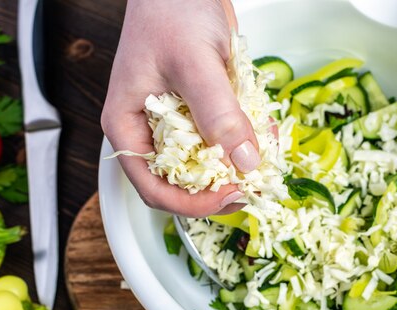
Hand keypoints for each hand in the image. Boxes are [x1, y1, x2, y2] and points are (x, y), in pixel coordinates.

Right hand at [101, 0, 256, 216]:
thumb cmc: (170, 12)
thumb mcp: (194, 64)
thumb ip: (218, 114)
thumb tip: (244, 162)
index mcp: (129, 127)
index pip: (154, 188)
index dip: (192, 204)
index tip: (230, 196)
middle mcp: (152, 132)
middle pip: (185, 184)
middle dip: (222, 188)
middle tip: (256, 182)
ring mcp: (180, 126)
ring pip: (210, 166)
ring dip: (241, 167)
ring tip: (267, 154)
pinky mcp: (204, 115)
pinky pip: (226, 141)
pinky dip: (249, 143)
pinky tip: (267, 133)